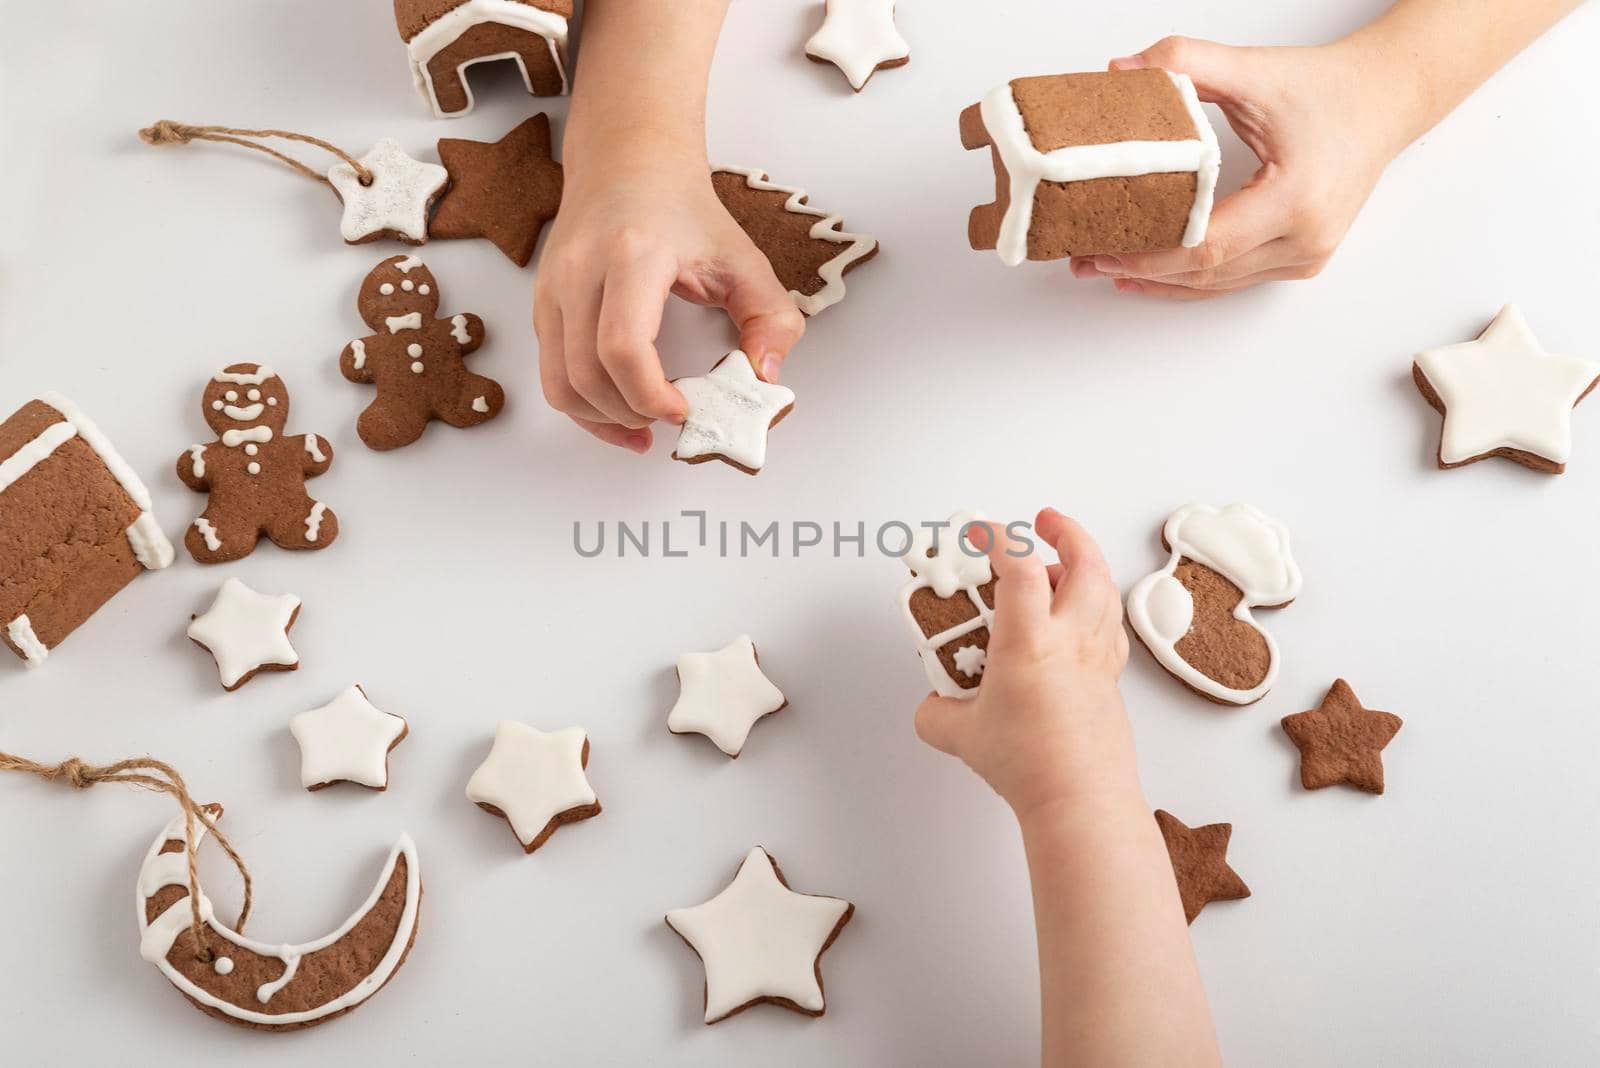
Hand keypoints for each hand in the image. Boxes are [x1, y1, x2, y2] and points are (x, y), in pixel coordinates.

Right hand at [534, 160, 804, 451]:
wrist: (628, 164)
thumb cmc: (683, 210)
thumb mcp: (743, 258)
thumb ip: (770, 317)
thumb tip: (764, 377)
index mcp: (633, 254)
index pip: (623, 346)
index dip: (650, 395)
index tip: (684, 410)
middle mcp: (580, 270)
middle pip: (586, 374)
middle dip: (632, 413)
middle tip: (672, 419)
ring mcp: (553, 289)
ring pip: (560, 384)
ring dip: (603, 419)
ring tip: (644, 426)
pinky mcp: (543, 306)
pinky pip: (551, 375)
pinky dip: (584, 406)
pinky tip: (620, 414)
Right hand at [914, 509, 1135, 819]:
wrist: (1080, 801)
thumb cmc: (1032, 767)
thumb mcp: (962, 735)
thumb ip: (938, 714)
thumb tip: (932, 707)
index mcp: (1030, 641)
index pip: (1020, 567)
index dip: (999, 538)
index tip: (981, 532)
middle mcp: (1070, 640)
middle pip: (1085, 564)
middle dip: (1067, 533)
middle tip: (1045, 522)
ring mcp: (1097, 659)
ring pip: (1105, 593)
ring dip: (1085, 567)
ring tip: (1060, 567)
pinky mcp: (1111, 682)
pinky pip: (1111, 628)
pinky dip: (1098, 608)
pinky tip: (1083, 618)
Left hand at [1071, 34, 1419, 298]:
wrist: (1386, 99)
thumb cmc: (1329, 89)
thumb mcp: (1255, 70)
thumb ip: (1186, 62)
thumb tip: (1122, 71)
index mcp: (1296, 198)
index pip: (1206, 245)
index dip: (1148, 253)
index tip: (1101, 246)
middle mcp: (1306, 237)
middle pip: (1206, 272)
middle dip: (1141, 269)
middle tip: (1086, 260)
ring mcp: (1307, 255)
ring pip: (1218, 284)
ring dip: (1161, 280)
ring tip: (1107, 267)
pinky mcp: (1303, 259)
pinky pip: (1235, 279)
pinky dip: (1191, 278)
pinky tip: (1151, 274)